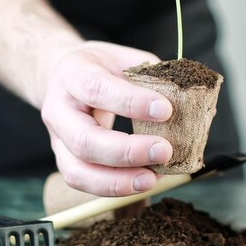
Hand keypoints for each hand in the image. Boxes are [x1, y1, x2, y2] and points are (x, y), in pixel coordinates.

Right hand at [40, 41, 172, 196]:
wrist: (62, 76)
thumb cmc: (100, 67)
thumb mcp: (123, 58)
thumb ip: (150, 76)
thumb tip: (188, 101)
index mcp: (73, 73)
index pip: (96, 89)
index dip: (130, 102)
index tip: (166, 110)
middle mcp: (58, 108)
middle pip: (84, 139)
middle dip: (127, 152)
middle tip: (164, 151)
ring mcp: (57, 139)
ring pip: (77, 171)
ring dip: (118, 181)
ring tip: (153, 179)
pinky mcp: (64, 160)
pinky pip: (83, 182)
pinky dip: (114, 187)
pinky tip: (142, 181)